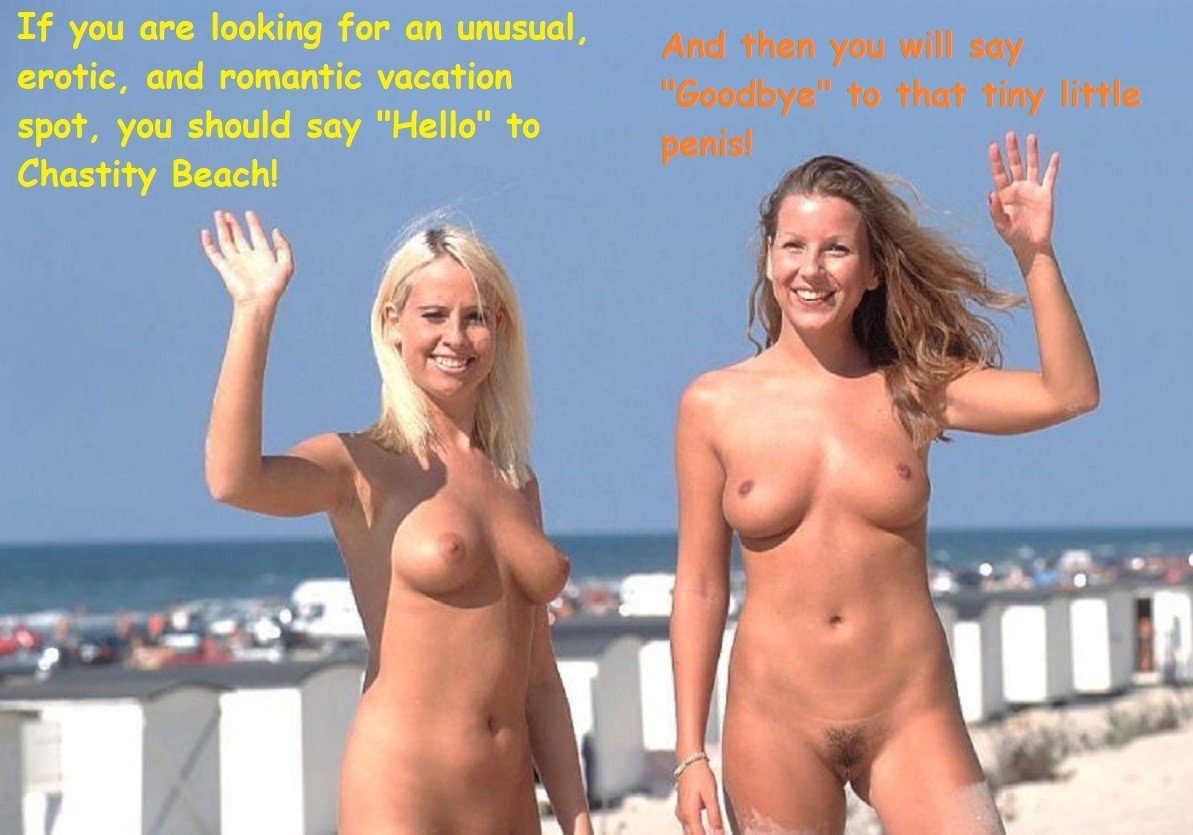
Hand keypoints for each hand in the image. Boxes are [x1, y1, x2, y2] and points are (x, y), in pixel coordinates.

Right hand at [201, 210, 292, 307]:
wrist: (258, 301)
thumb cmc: (273, 287)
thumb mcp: (286, 265)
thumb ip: (283, 247)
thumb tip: (275, 230)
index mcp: (263, 256)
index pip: (256, 235)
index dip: (253, 224)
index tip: (249, 213)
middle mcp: (248, 258)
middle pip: (239, 237)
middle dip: (234, 224)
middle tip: (227, 213)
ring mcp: (235, 262)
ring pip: (226, 241)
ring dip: (222, 228)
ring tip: (219, 214)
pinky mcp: (224, 268)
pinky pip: (213, 253)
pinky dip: (208, 243)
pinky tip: (205, 232)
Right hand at [675, 759, 724, 834]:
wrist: (689, 760)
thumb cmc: (700, 775)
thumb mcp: (711, 795)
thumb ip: (714, 816)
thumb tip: (718, 833)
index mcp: (689, 813)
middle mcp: (682, 815)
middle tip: (718, 834)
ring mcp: (680, 812)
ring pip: (689, 832)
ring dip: (699, 834)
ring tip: (714, 831)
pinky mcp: (682, 808)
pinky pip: (688, 825)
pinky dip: (696, 830)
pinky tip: (706, 828)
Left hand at [987, 132, 1058, 258]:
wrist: (1031, 245)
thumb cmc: (1012, 236)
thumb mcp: (1001, 225)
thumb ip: (995, 210)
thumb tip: (990, 193)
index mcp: (1004, 194)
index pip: (999, 172)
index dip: (996, 159)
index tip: (993, 145)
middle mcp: (1017, 188)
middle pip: (1014, 164)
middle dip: (1012, 150)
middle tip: (1010, 134)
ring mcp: (1032, 190)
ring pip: (1032, 166)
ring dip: (1031, 152)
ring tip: (1031, 136)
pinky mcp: (1045, 194)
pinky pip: (1050, 178)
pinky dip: (1053, 167)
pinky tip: (1055, 155)